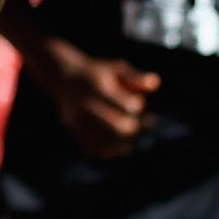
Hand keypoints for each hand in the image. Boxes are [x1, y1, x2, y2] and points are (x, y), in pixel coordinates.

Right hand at [37, 39, 159, 160]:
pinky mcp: (73, 130)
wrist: (63, 77)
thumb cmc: (96, 72)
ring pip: (107, 142)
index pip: (128, 106)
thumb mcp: (115, 68)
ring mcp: (77, 119)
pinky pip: (94, 148)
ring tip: (128, 135)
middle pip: (118, 128)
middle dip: (132, 128)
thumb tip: (156, 83)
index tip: (136, 102)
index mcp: (99, 87)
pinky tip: (117, 144)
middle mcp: (86, 104)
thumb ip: (135, 78)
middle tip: (136, 123)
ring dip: (123, 142)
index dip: (137, 106)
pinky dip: (108, 150)